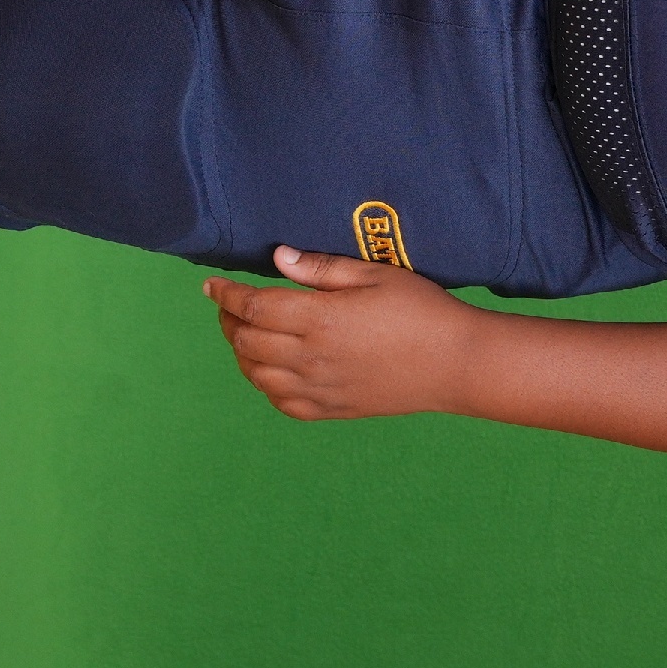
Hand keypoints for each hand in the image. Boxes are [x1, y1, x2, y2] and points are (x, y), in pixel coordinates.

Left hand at [204, 247, 484, 420]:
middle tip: (229, 304)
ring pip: (256, 375)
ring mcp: (318, 388)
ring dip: (242, 352)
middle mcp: (311, 358)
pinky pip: (280, 402)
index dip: (226, 295)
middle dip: (230, 320)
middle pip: (246, 341)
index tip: (212, 284)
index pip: (254, 307)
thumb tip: (279, 258)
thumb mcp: (376, 275)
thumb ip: (324, 269)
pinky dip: (264, 383)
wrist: (454, 363)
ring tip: (246, 333)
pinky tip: (270, 368)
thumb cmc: (421, 310)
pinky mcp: (330, 409)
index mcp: (321, 320)